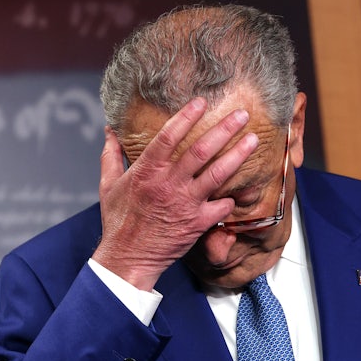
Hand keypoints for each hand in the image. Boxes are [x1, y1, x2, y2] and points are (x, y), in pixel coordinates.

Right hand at [92, 98, 258, 290]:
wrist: (128, 258)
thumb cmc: (119, 222)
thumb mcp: (108, 185)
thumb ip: (111, 155)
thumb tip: (109, 131)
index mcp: (147, 171)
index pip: (168, 136)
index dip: (186, 117)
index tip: (202, 102)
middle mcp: (169, 183)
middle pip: (202, 150)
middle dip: (224, 129)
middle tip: (242, 115)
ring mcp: (186, 203)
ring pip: (218, 174)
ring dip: (238, 156)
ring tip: (253, 141)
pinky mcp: (198, 223)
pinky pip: (222, 206)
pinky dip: (233, 198)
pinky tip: (240, 190)